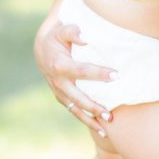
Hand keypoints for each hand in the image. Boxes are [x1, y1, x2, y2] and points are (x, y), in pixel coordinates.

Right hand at [34, 19, 113, 133]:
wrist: (42, 49)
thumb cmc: (57, 37)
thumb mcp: (62, 30)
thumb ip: (72, 31)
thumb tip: (85, 37)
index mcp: (59, 65)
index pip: (82, 71)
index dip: (98, 73)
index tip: (116, 75)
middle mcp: (58, 82)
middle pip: (78, 98)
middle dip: (94, 107)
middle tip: (111, 114)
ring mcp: (59, 92)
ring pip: (76, 109)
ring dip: (91, 119)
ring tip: (108, 125)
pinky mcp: (61, 98)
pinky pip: (74, 111)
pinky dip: (86, 120)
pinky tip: (101, 129)